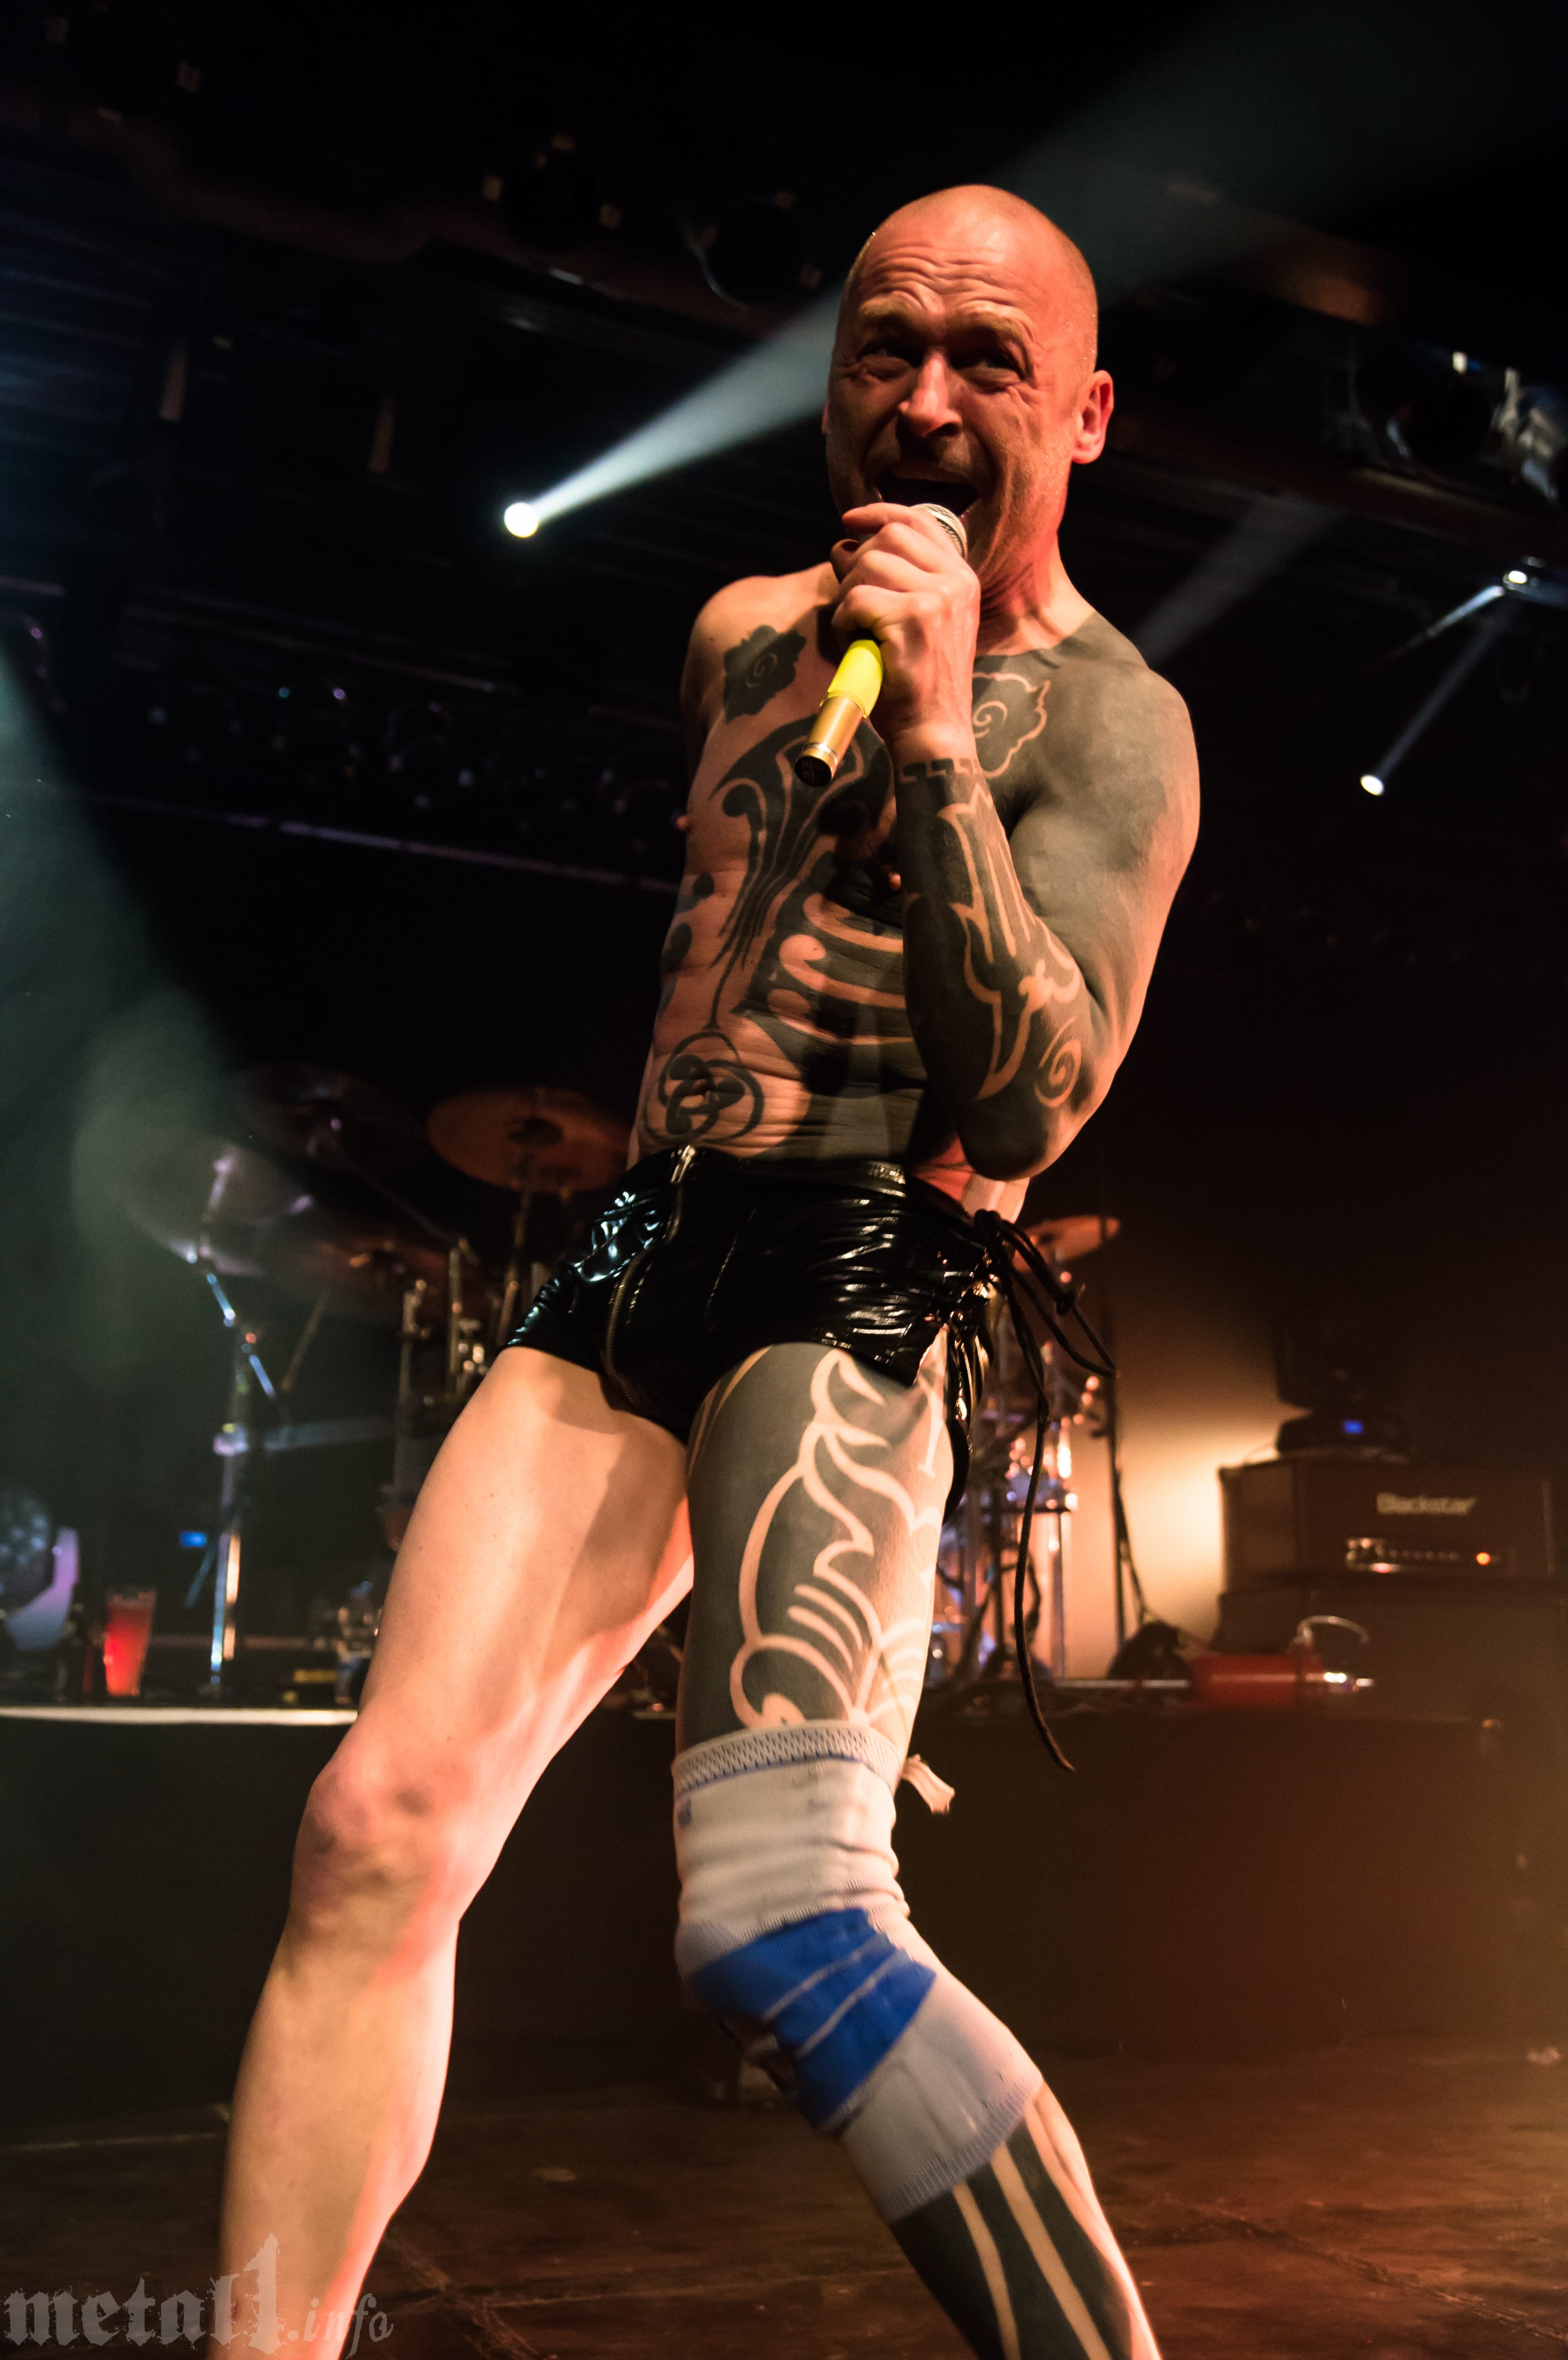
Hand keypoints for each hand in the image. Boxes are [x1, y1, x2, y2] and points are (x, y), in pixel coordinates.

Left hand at [830, 503, 979, 763]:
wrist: (933, 731)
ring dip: (848, 595)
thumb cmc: (915, 681)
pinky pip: (856, 599)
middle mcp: (956, 582)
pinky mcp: (914, 619)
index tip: (850, 521)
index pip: (918, 521)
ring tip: (856, 628)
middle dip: (857, 563)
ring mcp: (939, 598)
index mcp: (961, 578)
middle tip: (850, 601)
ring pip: (868, 565)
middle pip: (888, 537)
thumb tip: (845, 544)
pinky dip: (843, 620)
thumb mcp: (916, 620)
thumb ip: (893, 580)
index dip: (879, 514)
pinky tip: (855, 641)